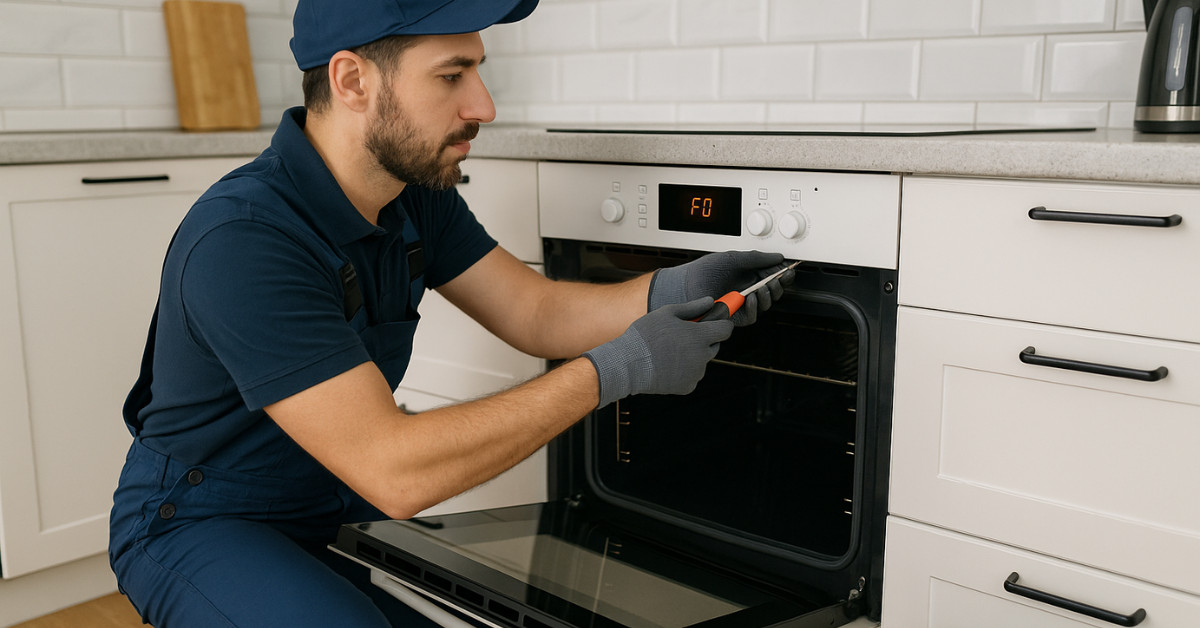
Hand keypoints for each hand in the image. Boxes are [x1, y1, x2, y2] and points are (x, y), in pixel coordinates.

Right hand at [583, 297, 734, 407]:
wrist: (628, 365)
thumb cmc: (645, 335)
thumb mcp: (667, 313)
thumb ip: (693, 307)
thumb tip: (711, 301)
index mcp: (699, 336)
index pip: (726, 329)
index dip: (722, 323)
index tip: (717, 321)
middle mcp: (702, 356)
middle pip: (714, 346)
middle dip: (704, 340)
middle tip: (683, 337)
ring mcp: (696, 373)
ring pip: (701, 362)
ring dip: (692, 356)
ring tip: (669, 352)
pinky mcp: (688, 387)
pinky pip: (691, 376)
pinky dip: (683, 371)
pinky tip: (667, 365)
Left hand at [648, 251, 795, 325]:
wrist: (686, 285)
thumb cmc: (704, 271)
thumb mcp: (732, 258)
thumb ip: (756, 257)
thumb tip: (777, 257)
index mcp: (748, 274)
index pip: (772, 275)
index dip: (782, 273)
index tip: (789, 269)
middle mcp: (746, 289)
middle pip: (773, 291)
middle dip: (779, 284)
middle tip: (779, 279)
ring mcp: (741, 303)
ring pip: (766, 304)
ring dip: (769, 295)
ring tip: (764, 286)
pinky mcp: (735, 316)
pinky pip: (752, 316)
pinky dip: (755, 307)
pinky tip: (751, 297)